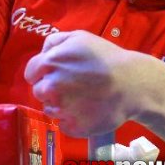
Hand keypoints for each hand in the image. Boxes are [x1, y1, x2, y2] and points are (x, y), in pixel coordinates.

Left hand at [23, 30, 147, 136]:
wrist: (133, 84)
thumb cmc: (106, 57)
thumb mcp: (78, 37)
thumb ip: (54, 42)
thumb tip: (43, 54)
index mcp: (49, 64)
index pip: (31, 73)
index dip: (42, 73)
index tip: (55, 74)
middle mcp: (51, 87)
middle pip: (39, 91)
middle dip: (50, 88)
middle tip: (71, 86)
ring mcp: (62, 109)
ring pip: (49, 110)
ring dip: (59, 105)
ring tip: (81, 99)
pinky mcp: (74, 127)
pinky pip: (63, 125)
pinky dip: (71, 121)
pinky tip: (86, 111)